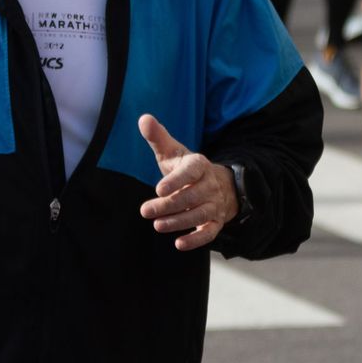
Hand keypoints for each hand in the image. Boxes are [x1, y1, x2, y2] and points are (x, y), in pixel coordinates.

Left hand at [138, 114, 237, 250]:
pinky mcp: (216, 221)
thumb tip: (144, 118)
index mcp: (199, 165)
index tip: (158, 189)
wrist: (217, 184)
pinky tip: (179, 244)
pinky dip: (197, 240)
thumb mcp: (173, 151)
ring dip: (178, 222)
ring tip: (157, 225)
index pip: (191, 171)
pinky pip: (210, 232)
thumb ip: (157, 137)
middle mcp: (210, 185)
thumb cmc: (186, 167)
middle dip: (169, 205)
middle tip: (145, 211)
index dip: (176, 180)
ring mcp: (215, 204)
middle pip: (191, 197)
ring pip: (200, 215)